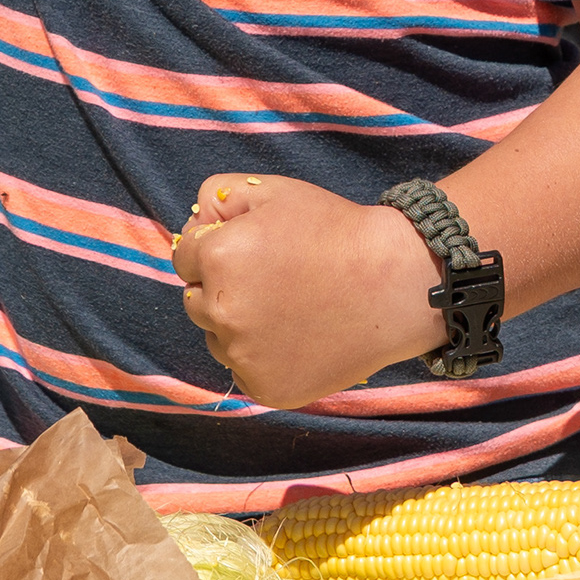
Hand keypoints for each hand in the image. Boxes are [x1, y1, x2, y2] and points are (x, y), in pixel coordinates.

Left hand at [170, 174, 444, 408]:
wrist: (395, 285)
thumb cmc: (335, 232)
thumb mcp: (274, 191)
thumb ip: (217, 197)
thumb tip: (193, 225)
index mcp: (218, 258)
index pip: (184, 256)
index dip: (216, 246)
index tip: (253, 249)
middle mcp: (222, 311)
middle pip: (196, 299)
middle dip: (221, 286)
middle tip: (273, 278)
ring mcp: (244, 356)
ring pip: (216, 337)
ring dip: (237, 324)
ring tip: (288, 307)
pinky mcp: (267, 388)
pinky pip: (243, 370)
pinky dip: (260, 356)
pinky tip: (297, 335)